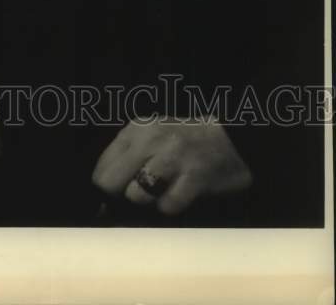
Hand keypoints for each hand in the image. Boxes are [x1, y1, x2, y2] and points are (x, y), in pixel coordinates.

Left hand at [92, 118, 251, 214]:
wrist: (233, 140)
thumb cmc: (186, 142)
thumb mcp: (152, 137)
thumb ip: (126, 157)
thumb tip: (102, 194)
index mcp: (137, 129)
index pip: (102, 167)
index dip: (105, 188)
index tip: (113, 197)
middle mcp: (151, 139)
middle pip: (112, 183)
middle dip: (121, 196)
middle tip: (139, 196)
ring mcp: (173, 157)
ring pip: (137, 195)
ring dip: (149, 202)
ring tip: (164, 191)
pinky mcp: (194, 177)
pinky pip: (168, 205)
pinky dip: (171, 206)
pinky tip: (182, 193)